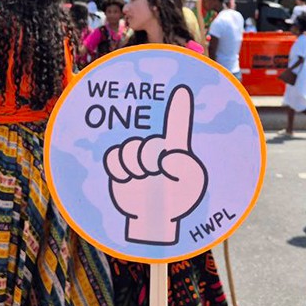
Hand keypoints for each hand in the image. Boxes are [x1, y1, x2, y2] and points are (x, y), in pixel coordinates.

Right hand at [103, 85, 206, 244]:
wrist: (154, 218)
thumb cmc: (178, 200)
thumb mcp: (192, 185)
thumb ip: (184, 168)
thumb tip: (165, 157)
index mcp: (176, 149)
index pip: (177, 124)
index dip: (179, 106)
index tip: (182, 88)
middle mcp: (156, 147)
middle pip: (148, 144)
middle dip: (150, 162)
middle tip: (155, 175)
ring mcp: (137, 155)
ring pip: (129, 149)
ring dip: (135, 168)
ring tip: (142, 180)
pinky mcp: (120, 165)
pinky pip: (113, 157)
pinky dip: (119, 170)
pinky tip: (128, 180)